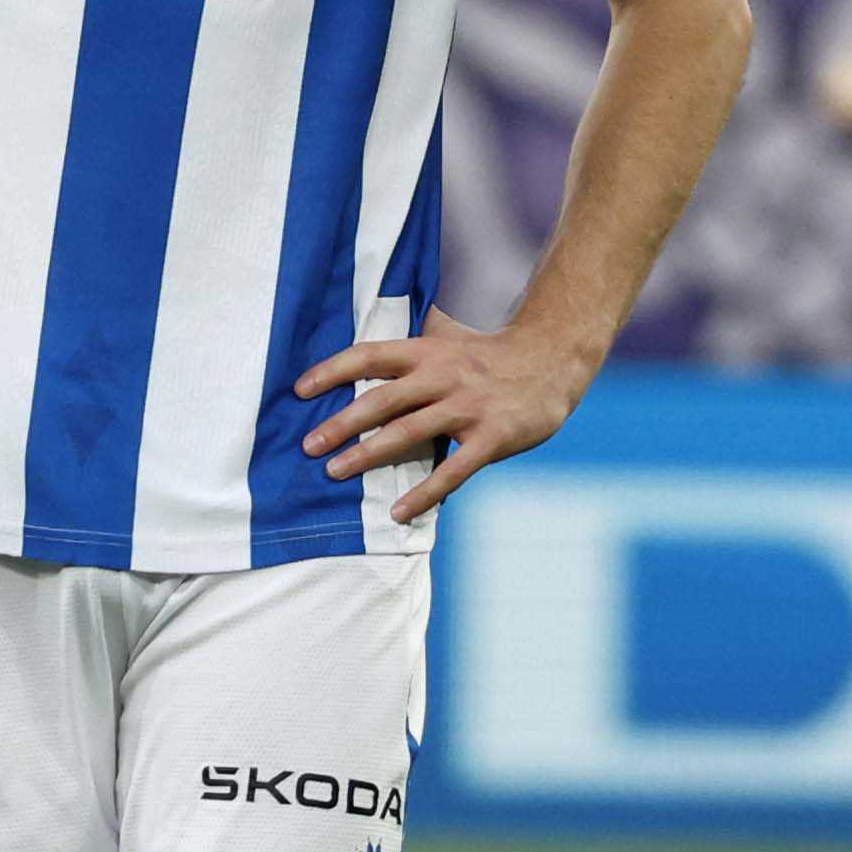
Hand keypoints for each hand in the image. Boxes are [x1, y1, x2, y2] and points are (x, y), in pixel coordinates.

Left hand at [294, 306, 601, 518]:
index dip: (332, 370)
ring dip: (368, 454)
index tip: (298, 390)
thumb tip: (359, 339)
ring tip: (335, 473)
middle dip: (340, 423)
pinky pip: (453, 471)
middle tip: (307, 445)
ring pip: (409, 433)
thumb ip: (409, 344)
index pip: (369, 355)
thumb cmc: (488, 355)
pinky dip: (424, 493)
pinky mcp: (491, 438)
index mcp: (427, 351)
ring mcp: (467, 408)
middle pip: (382, 398)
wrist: (552, 361)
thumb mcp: (447, 338)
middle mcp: (443, 376)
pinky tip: (399, 512)